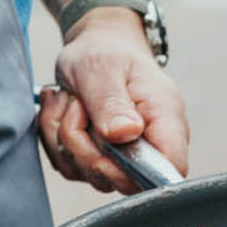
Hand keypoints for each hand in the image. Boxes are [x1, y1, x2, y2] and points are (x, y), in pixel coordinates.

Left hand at [40, 6, 189, 193]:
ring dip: (63, 136)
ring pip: (86, 172)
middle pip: (120, 179)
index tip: (102, 154)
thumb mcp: (102, 68)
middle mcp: (150, 143)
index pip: (171, 168)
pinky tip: (62, 108)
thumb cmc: (105, 52)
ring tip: (70, 100)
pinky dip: (54, 138)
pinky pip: (68, 164)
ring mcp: (123, 154)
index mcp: (165, 119)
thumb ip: (111, 102)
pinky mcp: (98, 156)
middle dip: (82, 147)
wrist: (94, 47)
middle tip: (76, 106)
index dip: (136, 174)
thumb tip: (125, 134)